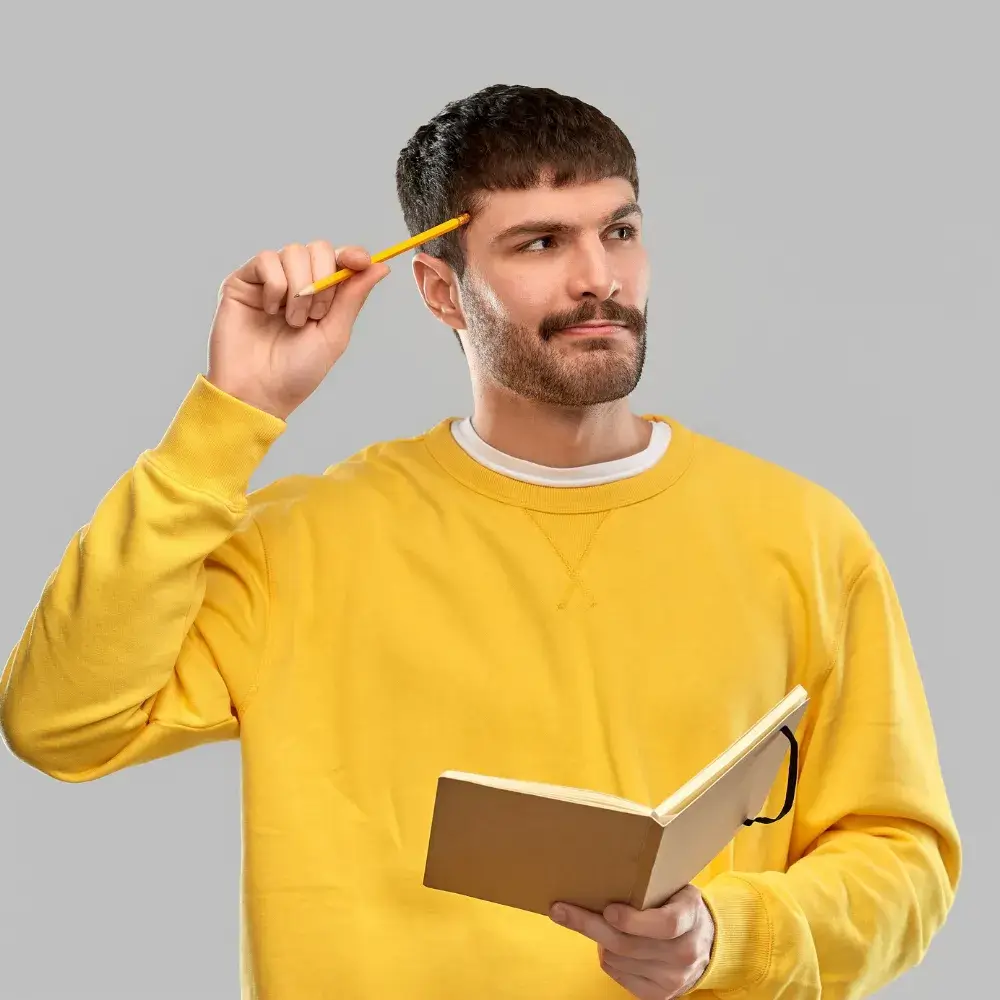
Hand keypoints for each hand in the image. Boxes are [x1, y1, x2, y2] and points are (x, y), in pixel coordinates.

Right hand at [206, 241, 389, 419]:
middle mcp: (295, 282)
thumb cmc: (297, 371)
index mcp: (321, 295)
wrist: (259, 391)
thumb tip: (380, 266)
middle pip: (318, 249)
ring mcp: (268, 280)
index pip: (339, 259)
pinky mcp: (243, 281)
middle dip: (323, 280)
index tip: (359, 261)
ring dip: (299, 289)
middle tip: (315, 316)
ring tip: (292, 321)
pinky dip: (275, 286)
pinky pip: (266, 260)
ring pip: (293, 252)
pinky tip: (270, 311)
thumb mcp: (334, 334)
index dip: (352, 255)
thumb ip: (353, 297)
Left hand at [550, 885, 714, 997]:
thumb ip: (649, 887)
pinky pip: (617, 975)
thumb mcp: (674, 888)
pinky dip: (607, 958)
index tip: (608, 909)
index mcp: (690, 918)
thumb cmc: (679, 907)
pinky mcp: (658, 995)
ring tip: (604, 925)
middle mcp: (684, 952)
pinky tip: (611, 945)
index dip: (633, 920)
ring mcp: (672, 978)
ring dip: (600, 941)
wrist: (706, 944)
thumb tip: (600, 876)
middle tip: (561, 910)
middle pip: (628, 944)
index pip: (664, 924)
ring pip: (617, 958)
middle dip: (590, 925)